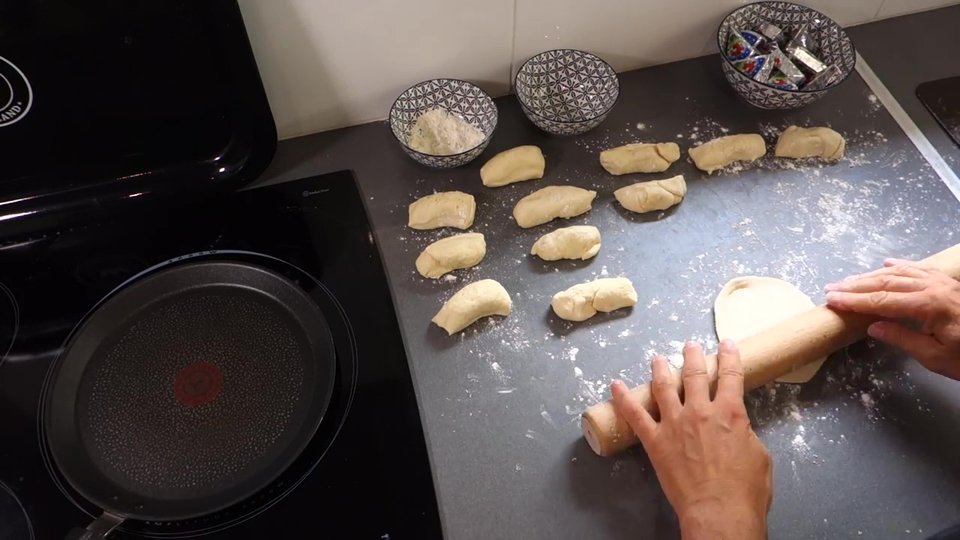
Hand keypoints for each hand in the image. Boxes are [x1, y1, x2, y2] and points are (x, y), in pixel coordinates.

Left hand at [611, 341, 770, 539]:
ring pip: (663, 387)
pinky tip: (615, 385)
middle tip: (688, 345)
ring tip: (657, 358)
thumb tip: (735, 427)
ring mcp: (674, 424)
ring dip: (659, 368)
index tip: (726, 344)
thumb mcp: (759, 455)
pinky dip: (623, 398)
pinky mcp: (655, 441)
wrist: (719, 512)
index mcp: (730, 413)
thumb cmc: (746, 490)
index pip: (730, 376)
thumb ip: (744, 433)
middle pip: (694, 374)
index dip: (729, 357)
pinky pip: (634, 415)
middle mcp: (700, 411)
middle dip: (692, 356)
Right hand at [825, 258, 959, 379]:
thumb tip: (873, 327)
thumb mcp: (936, 357)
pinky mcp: (950, 284)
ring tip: (849, 279)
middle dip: (856, 286)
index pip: (882, 301)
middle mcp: (934, 288)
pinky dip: (901, 266)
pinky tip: (887, 264)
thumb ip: (903, 339)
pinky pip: (921, 268)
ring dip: (872, 276)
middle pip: (887, 283)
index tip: (831, 300)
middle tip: (831, 288)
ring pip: (901, 273)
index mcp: (929, 306)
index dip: (854, 301)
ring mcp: (943, 283)